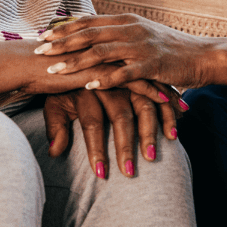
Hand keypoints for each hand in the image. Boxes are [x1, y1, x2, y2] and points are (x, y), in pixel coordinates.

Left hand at [35, 14, 214, 90]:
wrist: (202, 56)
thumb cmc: (170, 49)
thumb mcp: (142, 34)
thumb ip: (118, 33)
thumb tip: (94, 34)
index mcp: (126, 20)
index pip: (88, 21)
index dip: (64, 27)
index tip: (43, 33)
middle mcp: (131, 29)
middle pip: (89, 33)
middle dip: (61, 42)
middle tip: (39, 50)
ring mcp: (141, 46)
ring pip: (101, 52)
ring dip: (75, 61)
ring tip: (54, 70)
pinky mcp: (151, 65)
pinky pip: (123, 73)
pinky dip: (104, 79)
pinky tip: (88, 86)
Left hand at [43, 85, 181, 177]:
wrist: (70, 54)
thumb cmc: (63, 86)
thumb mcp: (54, 102)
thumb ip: (55, 127)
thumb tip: (55, 152)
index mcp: (84, 87)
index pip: (92, 122)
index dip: (96, 148)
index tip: (100, 173)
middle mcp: (108, 81)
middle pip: (120, 116)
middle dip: (125, 146)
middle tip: (128, 172)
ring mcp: (128, 77)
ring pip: (142, 106)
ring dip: (148, 132)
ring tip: (151, 157)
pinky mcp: (143, 75)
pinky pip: (158, 96)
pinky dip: (167, 113)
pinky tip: (172, 134)